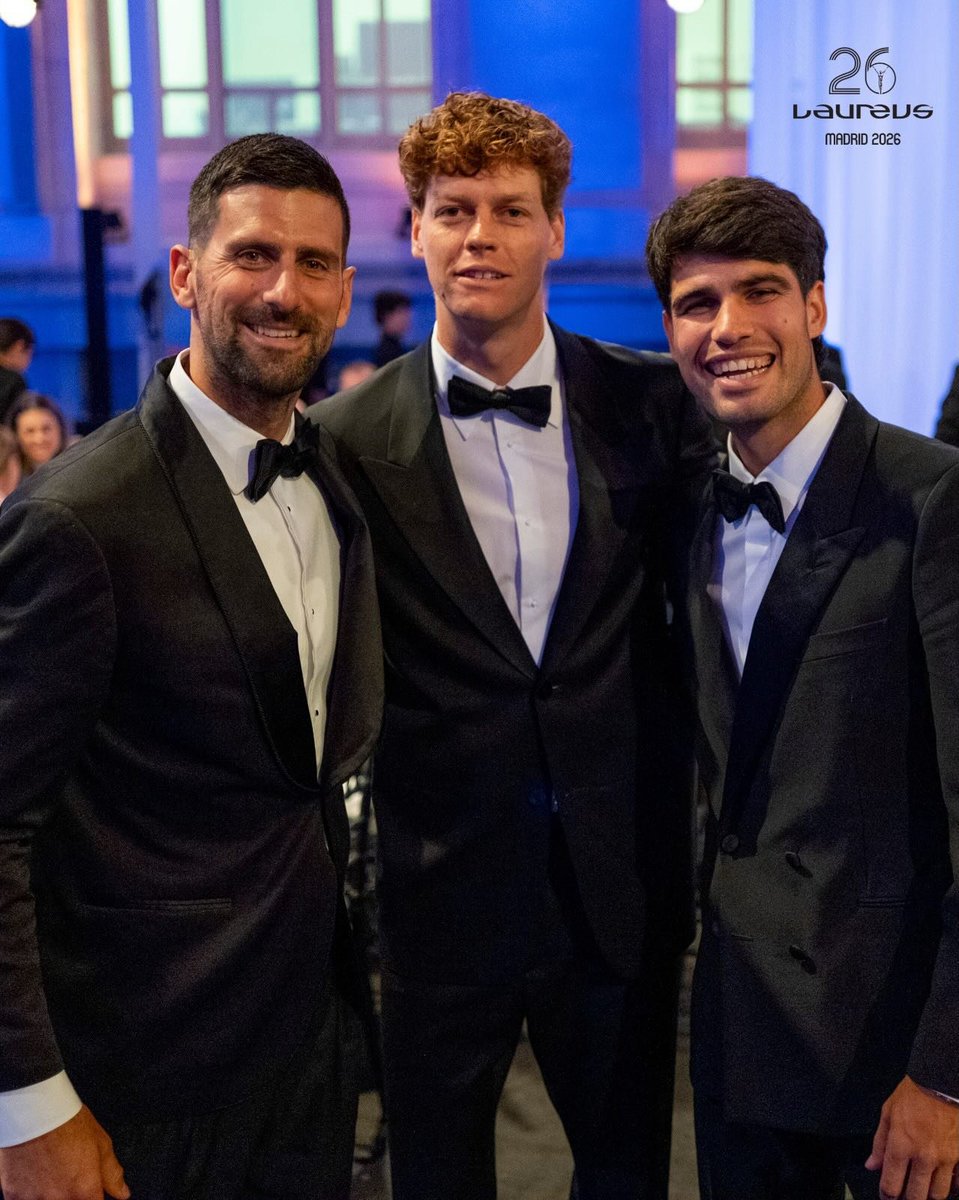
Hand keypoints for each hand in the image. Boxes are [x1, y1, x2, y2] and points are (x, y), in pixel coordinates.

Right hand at [0, 1105, 128, 1199]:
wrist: (34, 1112)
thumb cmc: (67, 1122)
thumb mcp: (100, 1143)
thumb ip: (111, 1173)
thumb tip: (122, 1192)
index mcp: (84, 1190)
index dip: (92, 1197)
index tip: (90, 1191)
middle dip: (71, 1194)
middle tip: (67, 1175)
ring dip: (50, 1194)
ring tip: (51, 1173)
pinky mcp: (14, 1196)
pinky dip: (30, 1192)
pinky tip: (34, 1175)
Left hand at [865, 1076, 958, 1199]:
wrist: (941, 1083)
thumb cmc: (911, 1096)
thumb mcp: (887, 1113)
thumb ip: (879, 1143)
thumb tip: (872, 1166)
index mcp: (901, 1146)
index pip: (891, 1185)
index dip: (887, 1196)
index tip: (886, 1196)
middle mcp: (923, 1158)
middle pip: (916, 1196)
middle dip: (908, 1199)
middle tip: (905, 1195)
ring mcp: (945, 1160)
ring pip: (938, 1195)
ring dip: (929, 1195)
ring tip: (923, 1190)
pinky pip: (957, 1183)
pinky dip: (951, 1186)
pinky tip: (944, 1181)